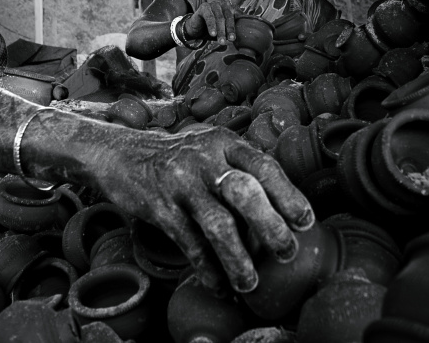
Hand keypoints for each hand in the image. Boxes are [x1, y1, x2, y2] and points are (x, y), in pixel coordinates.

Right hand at [91, 125, 313, 292]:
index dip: (289, 195)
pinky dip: (206, 268)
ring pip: (217, 224)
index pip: (265, 167)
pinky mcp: (160, 206)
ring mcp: (181, 182)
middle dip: (271, 227)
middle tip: (287, 253)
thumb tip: (282, 214)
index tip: (305, 222)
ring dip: (238, 259)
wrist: (123, 154)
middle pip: (245, 194)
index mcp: (224, 144)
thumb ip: (241, 171)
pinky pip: (189, 243)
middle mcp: (204, 159)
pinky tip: (218, 285)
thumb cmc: (181, 160)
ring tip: (250, 284)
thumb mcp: (212, 150)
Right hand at [183, 0, 237, 43]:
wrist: (195, 29)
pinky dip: (212, 26)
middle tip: (231, 40)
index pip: (237, 16)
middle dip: (230, 29)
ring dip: (221, 31)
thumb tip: (243, 37)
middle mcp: (222, 4)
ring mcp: (213, 5)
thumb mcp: (224, 30)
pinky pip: (209, 17)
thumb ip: (232, 30)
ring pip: (219, 18)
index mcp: (230, 8)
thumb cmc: (212, 29)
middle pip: (229, 17)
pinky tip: (213, 34)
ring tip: (221, 41)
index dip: (237, 27)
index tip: (237, 37)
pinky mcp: (204, 7)